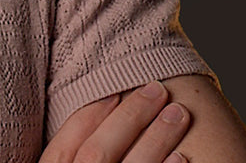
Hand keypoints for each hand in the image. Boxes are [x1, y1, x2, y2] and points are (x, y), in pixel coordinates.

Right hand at [40, 81, 190, 162]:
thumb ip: (66, 152)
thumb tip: (94, 112)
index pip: (63, 148)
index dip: (88, 116)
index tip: (112, 92)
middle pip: (97, 154)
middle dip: (128, 119)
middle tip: (157, 89)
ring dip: (157, 140)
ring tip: (178, 113)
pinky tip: (182, 158)